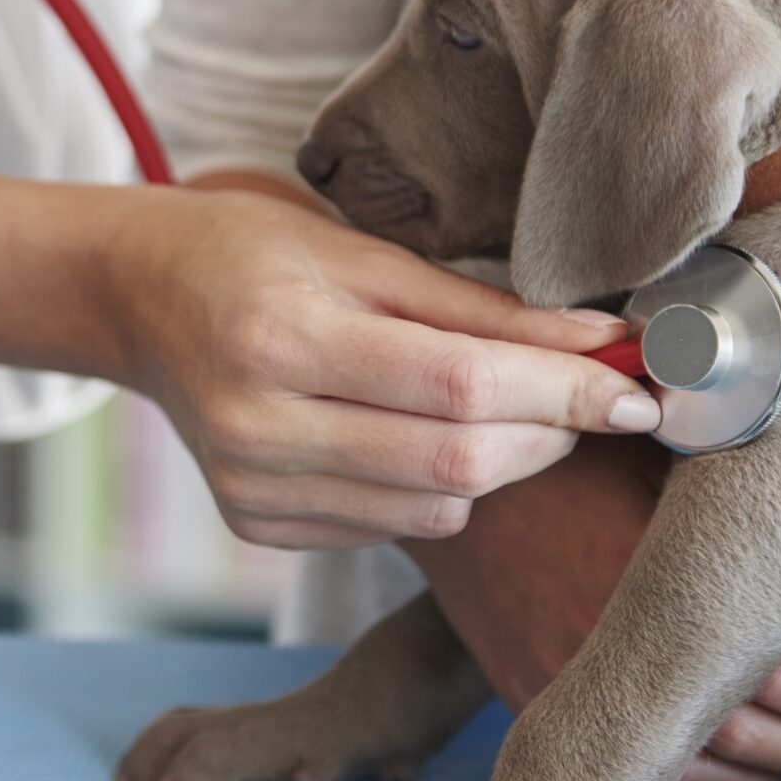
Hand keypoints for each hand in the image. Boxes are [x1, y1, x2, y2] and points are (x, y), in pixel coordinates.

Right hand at [108, 187, 664, 547]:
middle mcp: (256, 425)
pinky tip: (413, 435)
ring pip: (434, 507)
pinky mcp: (256, 525)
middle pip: (454, 462)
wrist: (144, 298)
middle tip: (591, 397)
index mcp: (283, 337)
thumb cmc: (259, 254)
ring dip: (499, 465)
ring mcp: (251, 489)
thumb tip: (604, 343)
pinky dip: (434, 488)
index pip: (458, 385)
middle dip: (549, 433)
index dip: (563, 390)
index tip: (636, 385)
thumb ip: (486, 309)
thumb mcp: (369, 254)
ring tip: (499, 407)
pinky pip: (391, 526)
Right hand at [406, 438, 780, 780]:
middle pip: (743, 740)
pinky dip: (690, 780)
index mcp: (657, 589)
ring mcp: (564, 684)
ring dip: (767, 776)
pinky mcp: (529, 696)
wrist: (455, 475)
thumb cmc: (576, 453)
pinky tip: (734, 768)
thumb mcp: (666, 461)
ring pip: (686, 770)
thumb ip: (742, 511)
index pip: (776, 679)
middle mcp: (611, 652)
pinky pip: (622, 765)